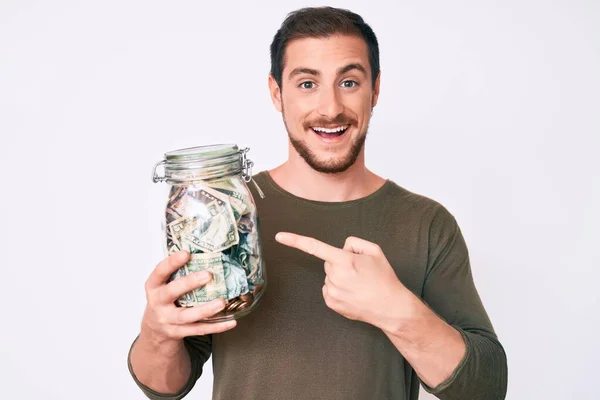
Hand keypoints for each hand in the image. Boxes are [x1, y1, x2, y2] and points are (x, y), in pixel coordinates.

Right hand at [141, 251, 236, 343]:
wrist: (155, 329)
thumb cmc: (165, 299)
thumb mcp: (164, 285)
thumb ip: (178, 272)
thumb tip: (206, 253)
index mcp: (153, 286)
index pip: (159, 272)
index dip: (171, 262)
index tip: (186, 253)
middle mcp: (157, 303)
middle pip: (171, 292)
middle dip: (189, 283)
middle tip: (208, 275)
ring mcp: (167, 320)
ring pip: (186, 316)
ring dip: (205, 309)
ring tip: (221, 302)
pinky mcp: (178, 333)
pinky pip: (198, 330)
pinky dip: (216, 326)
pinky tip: (230, 321)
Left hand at [275, 232, 408, 328]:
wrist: (391, 307)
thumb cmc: (384, 278)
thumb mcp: (374, 251)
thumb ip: (354, 243)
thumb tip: (341, 248)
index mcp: (344, 260)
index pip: (315, 247)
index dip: (295, 241)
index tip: (279, 237)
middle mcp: (334, 276)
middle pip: (328, 262)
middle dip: (340, 263)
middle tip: (359, 272)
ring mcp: (331, 291)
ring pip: (329, 277)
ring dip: (340, 277)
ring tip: (359, 285)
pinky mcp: (331, 303)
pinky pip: (329, 290)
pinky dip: (339, 289)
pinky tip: (353, 294)